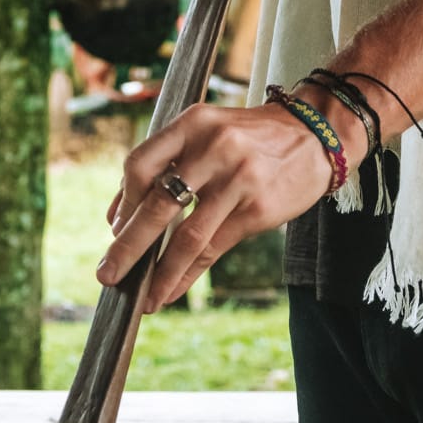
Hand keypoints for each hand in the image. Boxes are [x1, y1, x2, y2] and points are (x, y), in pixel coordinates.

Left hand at [96, 100, 337, 309]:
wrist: (315, 135)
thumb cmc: (248, 138)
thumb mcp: (206, 134)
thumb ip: (163, 166)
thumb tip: (115, 218)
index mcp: (193, 124)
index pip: (141, 165)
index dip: (122, 202)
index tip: (114, 229)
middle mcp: (213, 149)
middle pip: (158, 204)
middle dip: (128, 246)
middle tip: (106, 275)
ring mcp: (238, 180)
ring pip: (187, 236)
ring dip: (159, 273)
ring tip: (141, 297)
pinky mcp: (258, 209)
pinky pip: (213, 249)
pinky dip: (188, 274)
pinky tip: (171, 290)